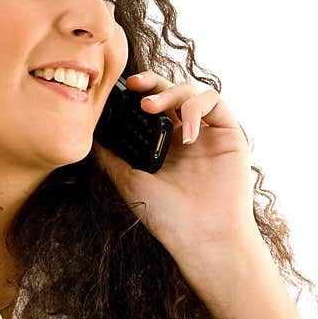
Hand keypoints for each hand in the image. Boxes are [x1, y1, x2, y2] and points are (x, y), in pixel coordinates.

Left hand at [92, 70, 258, 264]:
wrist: (202, 237)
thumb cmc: (167, 216)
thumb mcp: (128, 180)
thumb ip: (110, 155)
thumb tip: (88, 132)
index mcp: (164, 142)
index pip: (152, 103)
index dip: (139, 91)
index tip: (122, 89)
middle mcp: (186, 134)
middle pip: (171, 90)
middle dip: (153, 81)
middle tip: (135, 85)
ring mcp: (208, 132)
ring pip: (192, 90)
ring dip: (171, 92)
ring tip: (151, 109)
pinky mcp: (229, 134)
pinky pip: (215, 102)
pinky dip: (197, 107)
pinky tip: (186, 133)